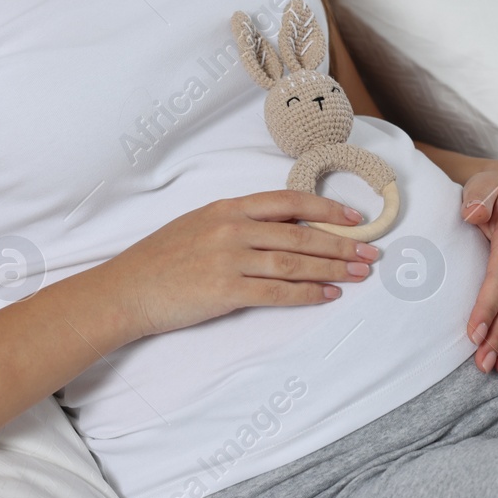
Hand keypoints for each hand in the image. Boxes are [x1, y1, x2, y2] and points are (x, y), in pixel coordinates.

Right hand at [104, 190, 378, 339]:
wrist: (127, 289)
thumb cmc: (160, 259)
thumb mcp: (199, 225)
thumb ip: (238, 223)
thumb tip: (283, 226)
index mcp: (227, 208)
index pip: (288, 202)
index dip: (326, 210)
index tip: (354, 219)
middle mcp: (231, 229)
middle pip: (299, 234)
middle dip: (341, 244)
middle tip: (370, 253)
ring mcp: (229, 260)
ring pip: (294, 262)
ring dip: (332, 269)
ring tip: (358, 275)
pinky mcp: (225, 291)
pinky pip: (276, 292)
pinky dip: (306, 293)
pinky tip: (327, 295)